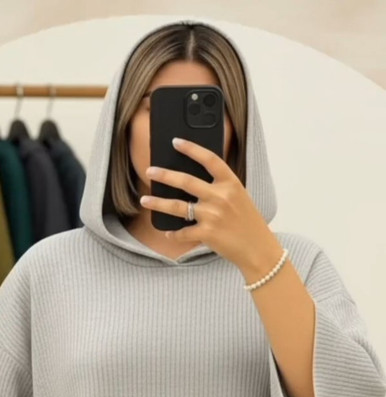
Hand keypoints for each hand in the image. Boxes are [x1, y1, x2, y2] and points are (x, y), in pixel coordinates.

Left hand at [140, 136, 279, 271]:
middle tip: (149, 171)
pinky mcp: (207, 233)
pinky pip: (183, 232)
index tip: (176, 142)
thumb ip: (221, 187)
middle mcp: (220, 196)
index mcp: (230, 183)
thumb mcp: (239, 197)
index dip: (191, 148)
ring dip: (158, 203)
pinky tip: (168, 233)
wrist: (258, 248)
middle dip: (164, 175)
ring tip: (145, 200)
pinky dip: (174, 234)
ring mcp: (213, 215)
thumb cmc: (248, 222)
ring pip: (177, 206)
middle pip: (186, 181)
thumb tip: (193, 181)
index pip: (209, 159)